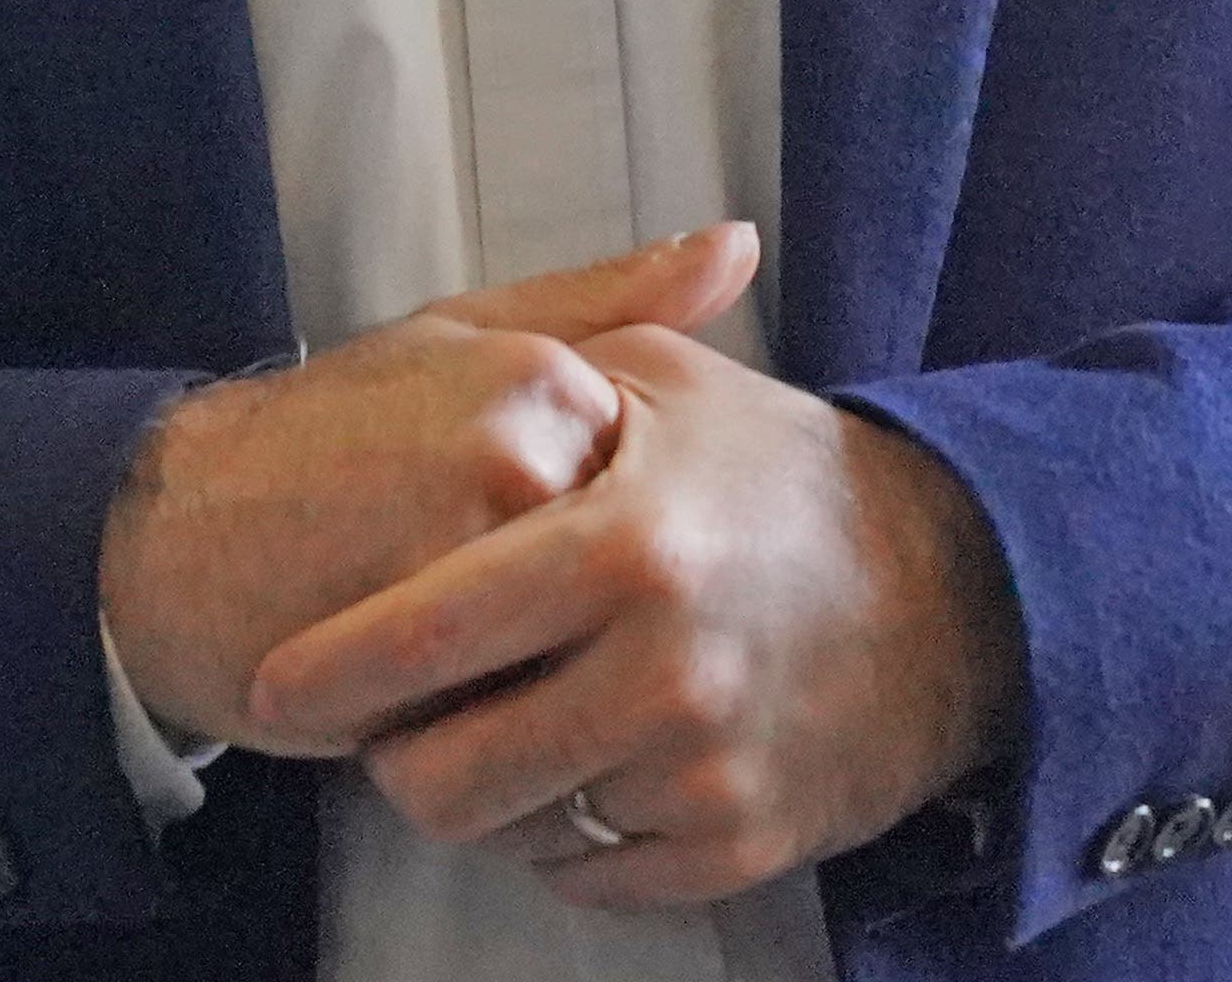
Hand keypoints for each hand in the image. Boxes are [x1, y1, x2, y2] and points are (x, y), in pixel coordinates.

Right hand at [100, 222, 762, 752]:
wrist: (163, 528)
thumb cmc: (322, 436)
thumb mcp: (460, 337)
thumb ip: (608, 301)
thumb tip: (740, 244)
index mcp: (548, 376)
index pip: (657, 492)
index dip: (605, 544)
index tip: (538, 548)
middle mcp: (520, 453)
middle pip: (620, 582)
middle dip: (576, 626)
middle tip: (505, 618)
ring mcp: (464, 553)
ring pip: (572, 653)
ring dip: (534, 678)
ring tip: (461, 656)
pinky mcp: (410, 649)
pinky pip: (506, 714)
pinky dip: (479, 725)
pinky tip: (423, 699)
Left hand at [239, 307, 1022, 912]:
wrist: (960, 594)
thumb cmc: (786, 482)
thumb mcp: (672, 381)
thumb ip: (549, 357)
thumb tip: (439, 354)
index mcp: (626, 540)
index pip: (424, 638)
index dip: (323, 675)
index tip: (271, 686)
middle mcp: (662, 668)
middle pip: (440, 779)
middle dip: (393, 758)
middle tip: (397, 720)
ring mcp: (702, 772)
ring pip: (507, 835)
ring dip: (488, 790)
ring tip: (517, 719)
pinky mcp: (737, 848)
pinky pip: (585, 877)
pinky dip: (568, 832)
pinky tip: (594, 758)